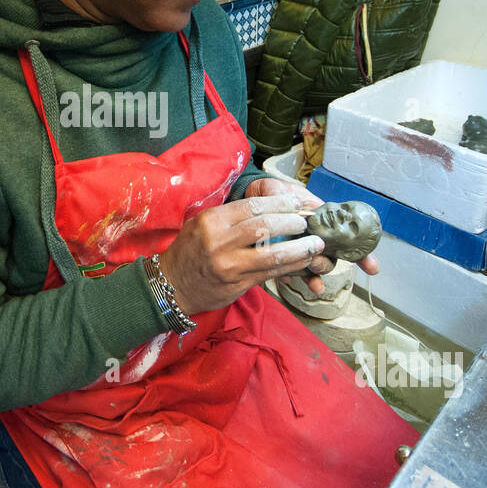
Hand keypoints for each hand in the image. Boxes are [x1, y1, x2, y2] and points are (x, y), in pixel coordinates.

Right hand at [157, 193, 326, 315]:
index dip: (280, 203)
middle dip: (292, 222)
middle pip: (265, 226)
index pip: (252, 206)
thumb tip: (269, 209)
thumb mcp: (202, 225)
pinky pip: (270, 272)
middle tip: (307, 221)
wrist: (171, 286)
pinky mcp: (238, 283)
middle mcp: (220, 241)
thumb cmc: (190, 252)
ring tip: (315, 243)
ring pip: (272, 253)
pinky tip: (303, 261)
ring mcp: (229, 264)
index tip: (296, 202)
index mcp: (212, 221)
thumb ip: (231, 217)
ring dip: (299, 248)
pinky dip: (290, 266)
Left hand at [244, 177, 379, 284]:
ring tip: (311, 278)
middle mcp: (312, 237)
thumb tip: (301, 205)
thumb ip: (289, 197)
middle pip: (329, 257)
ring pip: (313, 267)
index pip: (345, 237)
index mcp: (319, 221)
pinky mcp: (281, 259)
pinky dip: (293, 278)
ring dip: (315, 275)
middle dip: (327, 264)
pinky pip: (292, 272)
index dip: (361, 253)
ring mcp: (298, 249)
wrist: (249, 200)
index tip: (372, 267)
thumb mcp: (278, 189)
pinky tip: (289, 279)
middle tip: (317, 262)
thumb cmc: (269, 193)